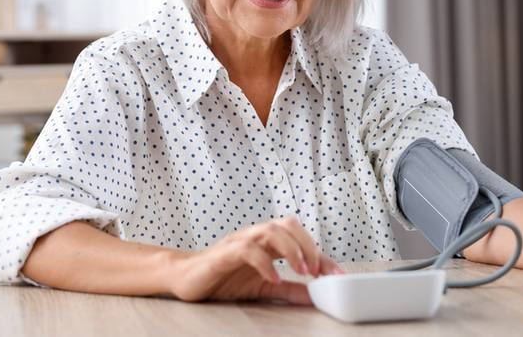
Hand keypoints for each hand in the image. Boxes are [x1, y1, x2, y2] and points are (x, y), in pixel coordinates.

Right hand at [164, 215, 344, 304]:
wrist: (184, 278)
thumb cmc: (223, 277)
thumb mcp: (263, 287)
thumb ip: (289, 290)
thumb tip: (315, 297)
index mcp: (267, 241)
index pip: (300, 239)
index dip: (322, 255)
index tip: (338, 275)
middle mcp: (256, 235)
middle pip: (288, 224)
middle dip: (308, 245)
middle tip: (318, 272)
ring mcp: (240, 241)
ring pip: (271, 230)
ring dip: (291, 249)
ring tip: (302, 271)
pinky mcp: (225, 253)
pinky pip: (247, 250)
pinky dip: (264, 263)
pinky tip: (274, 278)